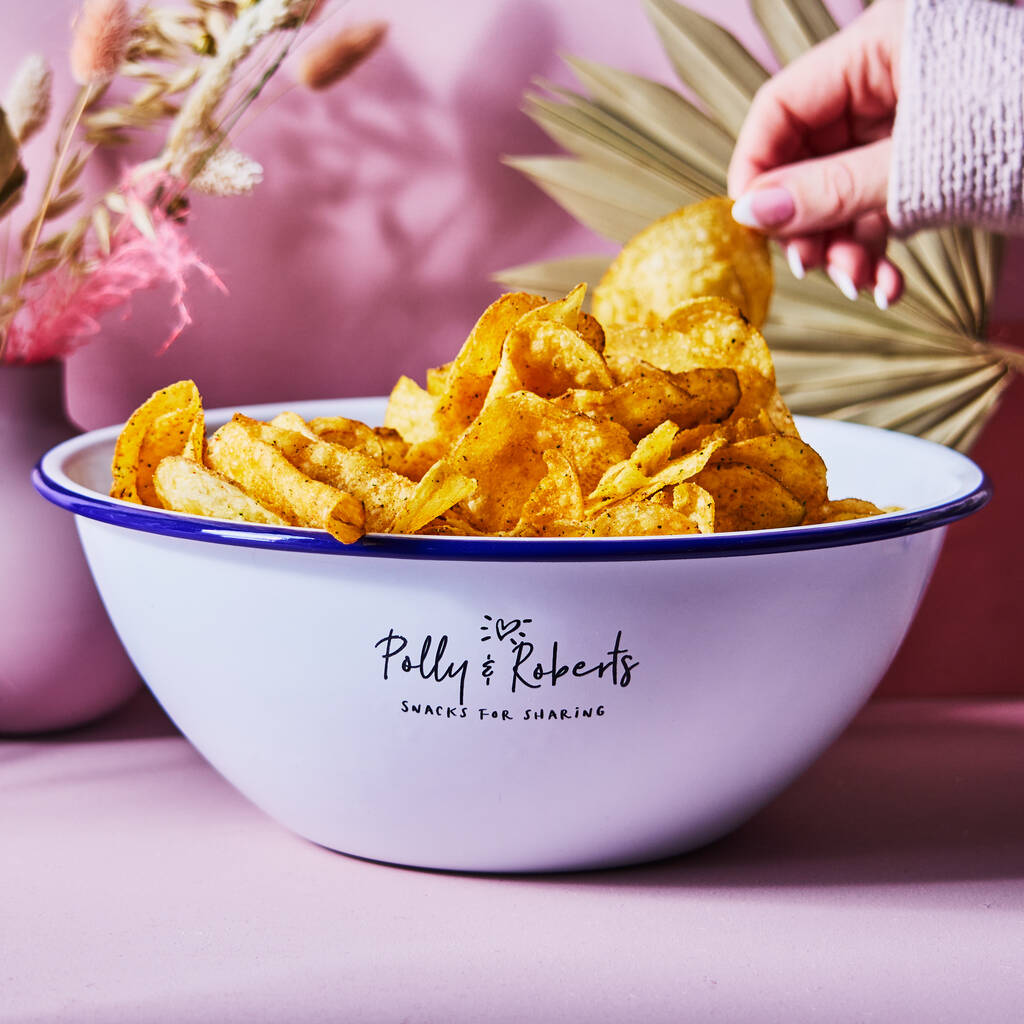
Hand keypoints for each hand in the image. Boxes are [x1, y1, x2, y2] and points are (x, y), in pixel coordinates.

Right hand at [727, 0, 904, 307]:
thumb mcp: (921, 166)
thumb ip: (831, 190)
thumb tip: (750, 214)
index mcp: (878, 50)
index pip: (780, 109)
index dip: (755, 170)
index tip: (749, 228)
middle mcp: (883, 83)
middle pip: (805, 158)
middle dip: (807, 223)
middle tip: (812, 267)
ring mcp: (902, 124)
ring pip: (839, 192)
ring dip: (842, 249)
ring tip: (861, 285)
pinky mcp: (922, 162)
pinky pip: (876, 207)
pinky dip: (876, 250)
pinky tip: (886, 287)